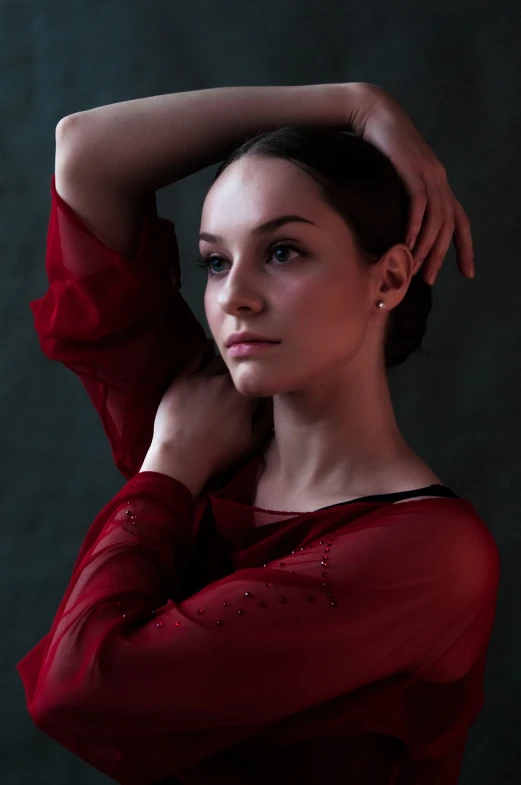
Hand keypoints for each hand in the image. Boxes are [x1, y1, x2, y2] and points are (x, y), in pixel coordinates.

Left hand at [147, 341, 273, 487]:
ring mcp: (204, 376)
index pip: (260, 379)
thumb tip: (275, 403)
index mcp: (245, 396)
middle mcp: (226, 381)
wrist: (179, 457)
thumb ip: (267, 419)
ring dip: (226, 363)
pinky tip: (209, 348)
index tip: (263, 382)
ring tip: (227, 366)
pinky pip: (197, 355)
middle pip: (241, 367)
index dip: (262, 380)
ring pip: (221, 359)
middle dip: (244, 371)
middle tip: (243, 375)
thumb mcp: (252, 442)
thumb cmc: (218, 454)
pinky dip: (205, 350)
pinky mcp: (184, 377)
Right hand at [352, 85, 474, 286]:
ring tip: (412, 265)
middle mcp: (440, 180)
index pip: (460, 222)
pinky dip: (416, 224)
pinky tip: (408, 241)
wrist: (377, 115)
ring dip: (426, 245)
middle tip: (427, 279)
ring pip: (436, 217)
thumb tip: (400, 230)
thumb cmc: (383, 149)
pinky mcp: (411, 168)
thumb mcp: (400, 178)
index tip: (468, 273)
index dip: (466, 248)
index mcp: (440, 185)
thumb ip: (406, 200)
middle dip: (440, 255)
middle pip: (449, 225)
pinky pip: (419, 201)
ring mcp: (428, 173)